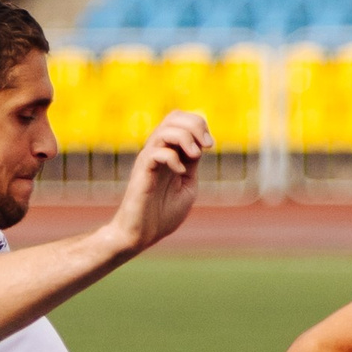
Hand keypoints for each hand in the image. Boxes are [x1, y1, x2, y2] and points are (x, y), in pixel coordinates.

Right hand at [108, 110, 211, 257]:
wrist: (142, 234)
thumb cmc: (162, 215)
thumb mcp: (187, 186)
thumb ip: (192, 165)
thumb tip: (200, 146)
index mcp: (169, 153)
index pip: (180, 120)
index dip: (199, 125)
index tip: (210, 145)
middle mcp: (157, 151)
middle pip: (173, 117)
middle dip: (195, 125)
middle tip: (206, 146)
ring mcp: (148, 160)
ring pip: (165, 130)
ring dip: (185, 138)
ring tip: (195, 156)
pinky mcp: (142, 172)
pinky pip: (156, 152)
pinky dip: (173, 158)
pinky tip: (180, 172)